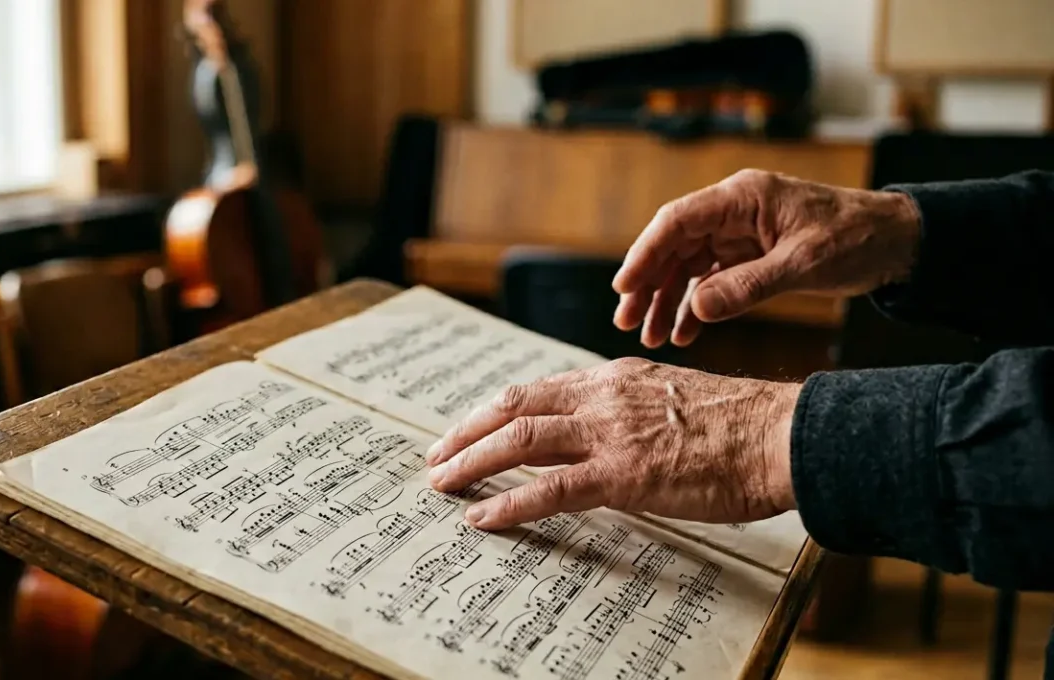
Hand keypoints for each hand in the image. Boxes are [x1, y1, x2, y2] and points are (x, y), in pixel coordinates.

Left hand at [425, 358, 800, 531]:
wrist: (779, 435)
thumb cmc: (739, 425)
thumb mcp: (671, 400)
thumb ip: (629, 410)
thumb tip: (601, 434)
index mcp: (614, 376)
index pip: (537, 389)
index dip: (494, 411)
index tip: (467, 428)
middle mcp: (602, 396)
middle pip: (513, 407)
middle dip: (465, 432)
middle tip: (436, 456)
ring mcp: (609, 433)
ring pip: (519, 441)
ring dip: (471, 462)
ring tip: (442, 485)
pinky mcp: (622, 474)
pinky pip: (549, 489)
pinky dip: (509, 502)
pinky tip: (483, 516)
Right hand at [612, 169, 921, 347]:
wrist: (896, 243)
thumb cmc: (857, 238)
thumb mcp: (805, 264)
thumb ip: (749, 286)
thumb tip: (698, 307)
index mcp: (743, 198)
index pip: (677, 221)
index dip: (645, 253)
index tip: (625, 287)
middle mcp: (734, 212)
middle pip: (673, 246)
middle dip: (648, 284)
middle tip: (628, 321)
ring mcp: (740, 234)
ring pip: (686, 266)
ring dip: (667, 300)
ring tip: (652, 336)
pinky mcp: (749, 256)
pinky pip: (710, 280)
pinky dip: (695, 307)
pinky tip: (685, 333)